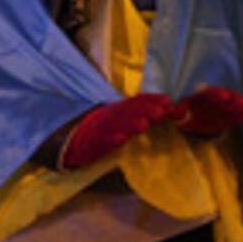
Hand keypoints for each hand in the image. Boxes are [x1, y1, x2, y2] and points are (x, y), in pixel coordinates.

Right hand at [59, 93, 177, 168]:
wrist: (74, 141)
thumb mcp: (123, 119)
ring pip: (116, 124)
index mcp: (119, 108)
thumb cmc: (106, 130)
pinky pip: (102, 140)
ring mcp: (101, 128)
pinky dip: (111, 139)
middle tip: (162, 110)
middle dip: (145, 109)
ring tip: (144, 124)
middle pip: (128, 110)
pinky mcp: (93, 143)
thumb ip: (143, 115)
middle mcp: (111, 115)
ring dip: (131, 123)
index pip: (136, 100)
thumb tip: (168, 109)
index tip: (168, 100)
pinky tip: (120, 139)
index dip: (151, 99)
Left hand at [171, 86, 242, 138]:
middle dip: (233, 99)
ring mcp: (229, 105)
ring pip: (238, 103)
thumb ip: (176, 111)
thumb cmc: (187, 112)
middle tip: (238, 101)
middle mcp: (218, 98)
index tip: (222, 95)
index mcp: (203, 96)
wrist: (197, 117)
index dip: (214, 94)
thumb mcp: (179, 112)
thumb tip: (169, 109)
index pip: (209, 93)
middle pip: (227, 96)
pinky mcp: (236, 114)